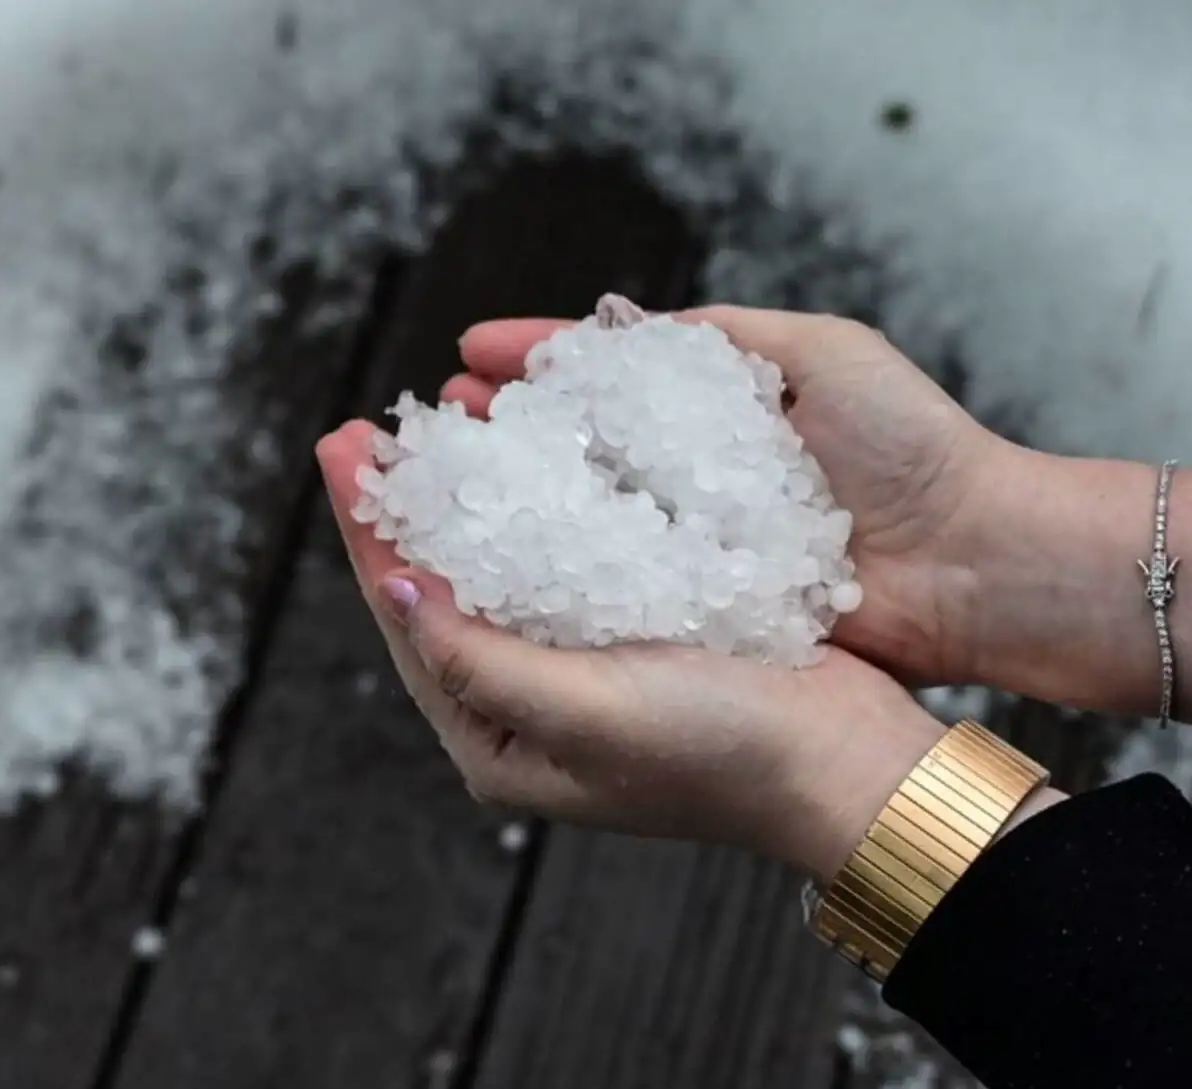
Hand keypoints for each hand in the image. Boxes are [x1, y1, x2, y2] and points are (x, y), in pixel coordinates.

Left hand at [316, 421, 945, 879]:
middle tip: (370, 428)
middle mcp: (533, 710)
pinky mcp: (646, 632)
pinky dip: (549, 501)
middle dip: (410, 506)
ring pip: (507, 566)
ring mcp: (590, 671)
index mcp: (501, 746)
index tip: (344, 450)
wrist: (847, 763)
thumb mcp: (587, 715)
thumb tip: (398, 587)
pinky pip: (576, 556)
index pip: (410, 623)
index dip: (371, 532)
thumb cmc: (722, 755)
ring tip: (446, 421)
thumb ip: (482, 662)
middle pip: (447, 590)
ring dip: (476, 492)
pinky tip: (537, 450)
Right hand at [445, 307, 1016, 687]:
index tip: (470, 354)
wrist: (979, 564)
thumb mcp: (827, 353)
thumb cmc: (916, 449)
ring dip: (523, 498)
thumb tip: (623, 323)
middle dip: (511, 429)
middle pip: (584, 445)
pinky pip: (629, 590)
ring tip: (452, 479)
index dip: (539, 362)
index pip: (611, 374)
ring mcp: (704, 546)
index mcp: (725, 409)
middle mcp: (704, 477)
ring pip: (592, 517)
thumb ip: (728, 337)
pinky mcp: (714, 611)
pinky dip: (570, 574)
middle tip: (443, 417)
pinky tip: (510, 562)